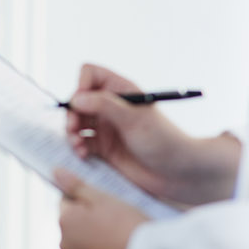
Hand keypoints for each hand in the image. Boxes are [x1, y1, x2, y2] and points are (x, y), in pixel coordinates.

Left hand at [55, 168, 147, 248]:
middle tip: (116, 219)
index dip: (86, 199)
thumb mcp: (102, 198)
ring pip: (83, 243)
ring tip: (120, 237)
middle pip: (74, 224)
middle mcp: (65, 245)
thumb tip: (56, 172)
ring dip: (95, 239)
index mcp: (64, 221)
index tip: (104, 202)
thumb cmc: (126, 227)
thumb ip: (76, 185)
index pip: (67, 201)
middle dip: (90, 220)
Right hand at [67, 64, 239, 206]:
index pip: (91, 74)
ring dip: (72, 132)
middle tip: (74, 129)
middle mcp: (111, 106)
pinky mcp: (104, 148)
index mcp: (122, 90)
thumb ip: (105, 105)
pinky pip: (81, 143)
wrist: (177, 173)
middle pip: (78, 100)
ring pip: (76, 122)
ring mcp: (107, 127)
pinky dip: (77, 147)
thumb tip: (77, 98)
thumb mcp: (134, 119)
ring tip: (78, 145)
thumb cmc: (163, 141)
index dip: (81, 85)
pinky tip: (83, 155)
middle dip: (72, 113)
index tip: (80, 103)